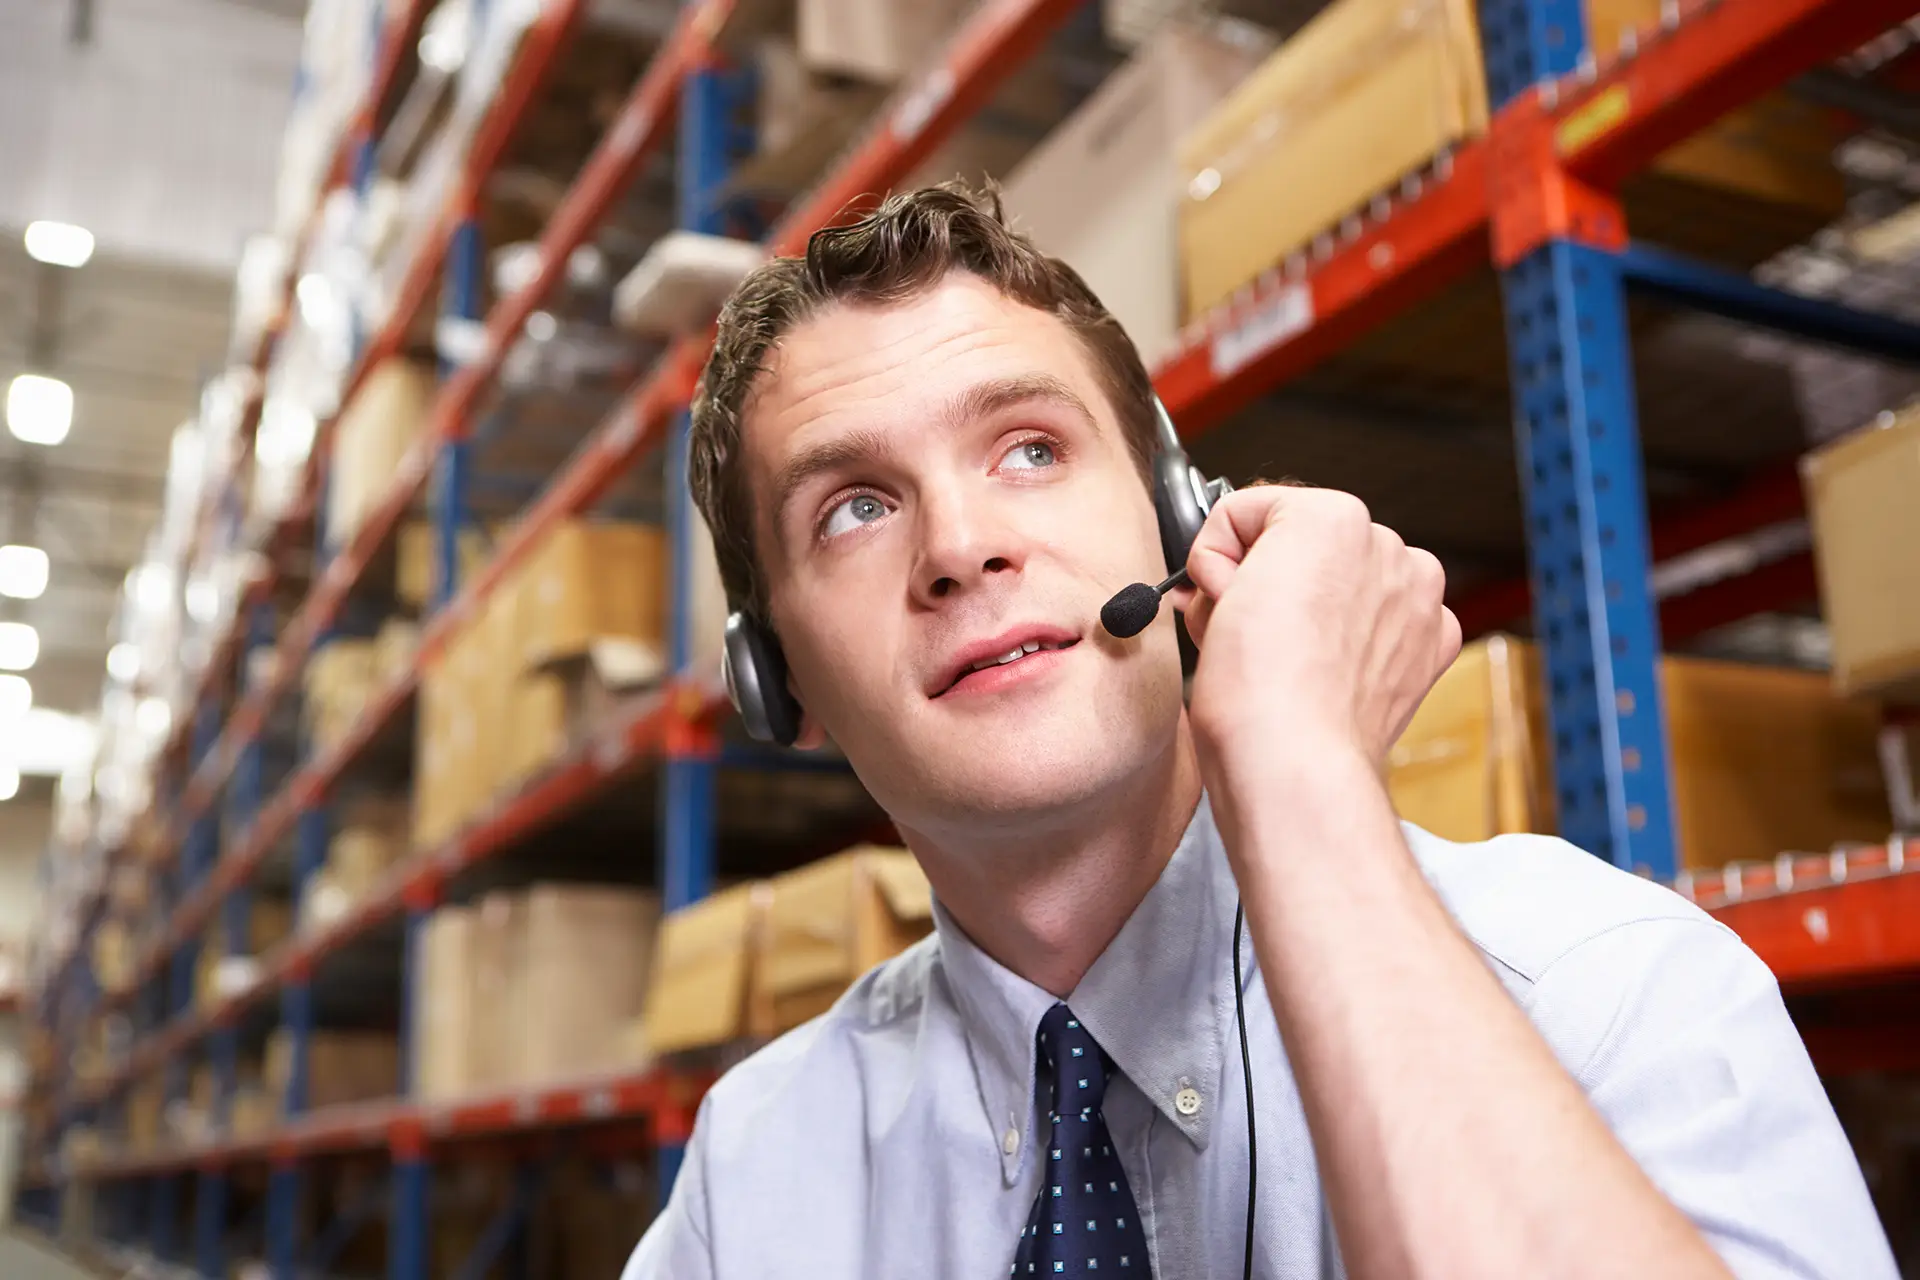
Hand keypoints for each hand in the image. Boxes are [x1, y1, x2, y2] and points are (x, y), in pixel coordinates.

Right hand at [1171, 484, 1460, 770]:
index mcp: (1332, 516)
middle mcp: (1387, 546)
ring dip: (1314, 606)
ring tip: (1284, 655)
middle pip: (1302, 546)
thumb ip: (1225, 556)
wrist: (1294, 761)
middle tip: (1243, 629)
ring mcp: (1417, 596)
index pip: (1250, 513)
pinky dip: (1357, 637)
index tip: (1214, 594)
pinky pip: (1383, 620)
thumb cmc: (1250, 689)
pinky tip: (1327, 668)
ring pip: (1345, 580)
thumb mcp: (1207, 589)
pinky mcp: (1432, 643)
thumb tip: (1232, 576)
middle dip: (1268, 579)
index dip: (1217, 556)